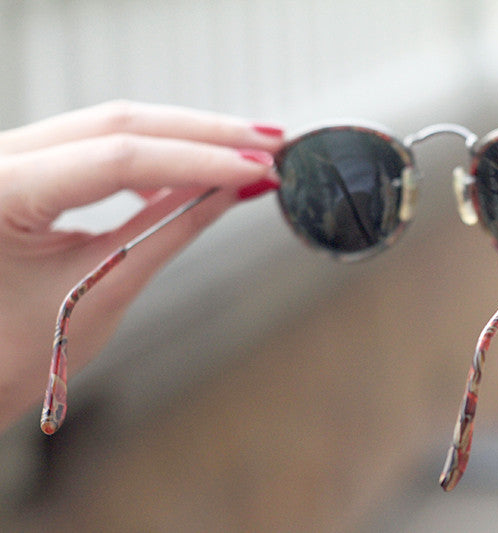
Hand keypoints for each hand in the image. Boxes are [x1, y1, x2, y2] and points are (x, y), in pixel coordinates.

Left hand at [0, 101, 282, 431]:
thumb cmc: (12, 352)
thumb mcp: (102, 289)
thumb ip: (169, 230)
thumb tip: (234, 188)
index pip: (118, 157)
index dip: (198, 160)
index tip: (260, 165)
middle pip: (117, 122)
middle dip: (202, 133)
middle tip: (270, 142)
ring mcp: (8, 155)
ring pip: (109, 124)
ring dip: (183, 136)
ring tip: (244, 153)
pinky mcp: (25, 164)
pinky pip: (95, 142)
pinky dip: (150, 152)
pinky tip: (188, 170)